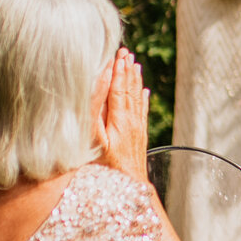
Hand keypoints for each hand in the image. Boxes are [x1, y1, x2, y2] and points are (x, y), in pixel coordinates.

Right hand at [98, 50, 149, 180]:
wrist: (129, 188)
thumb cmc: (106, 168)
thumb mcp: (95, 141)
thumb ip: (95, 115)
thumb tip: (97, 91)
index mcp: (119, 120)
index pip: (117, 90)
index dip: (116, 72)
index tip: (116, 55)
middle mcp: (131, 122)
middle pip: (129, 90)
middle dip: (126, 70)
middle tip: (126, 52)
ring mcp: (137, 129)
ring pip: (137, 99)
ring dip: (135, 80)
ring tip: (135, 64)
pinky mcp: (140, 137)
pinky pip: (143, 113)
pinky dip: (143, 99)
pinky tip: (145, 91)